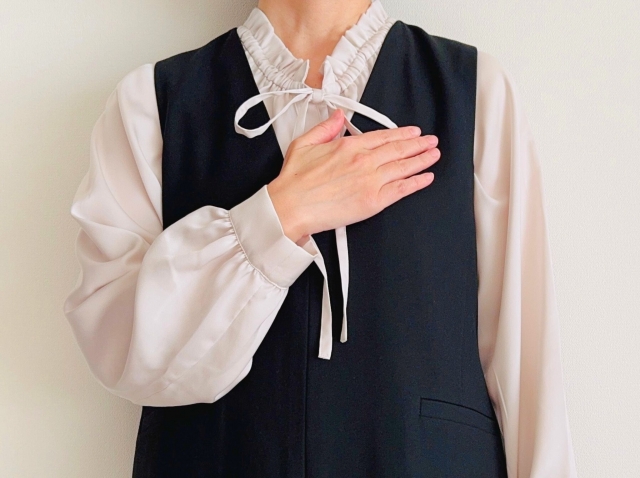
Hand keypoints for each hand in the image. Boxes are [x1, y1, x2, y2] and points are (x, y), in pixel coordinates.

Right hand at [267, 108, 439, 244]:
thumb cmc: (294, 181)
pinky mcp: (373, 201)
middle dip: (418, 144)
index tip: (412, 132)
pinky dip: (416, 182)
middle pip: (398, 150)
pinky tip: (427, 177)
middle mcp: (363, 161)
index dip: (401, 133)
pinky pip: (401, 189)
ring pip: (403, 167)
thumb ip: (325, 128)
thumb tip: (338, 116)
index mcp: (348, 146)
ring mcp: (370, 181)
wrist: (290, 207)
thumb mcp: (304, 144)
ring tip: (434, 154)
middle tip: (431, 141)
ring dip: (422, 159)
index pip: (382, 136)